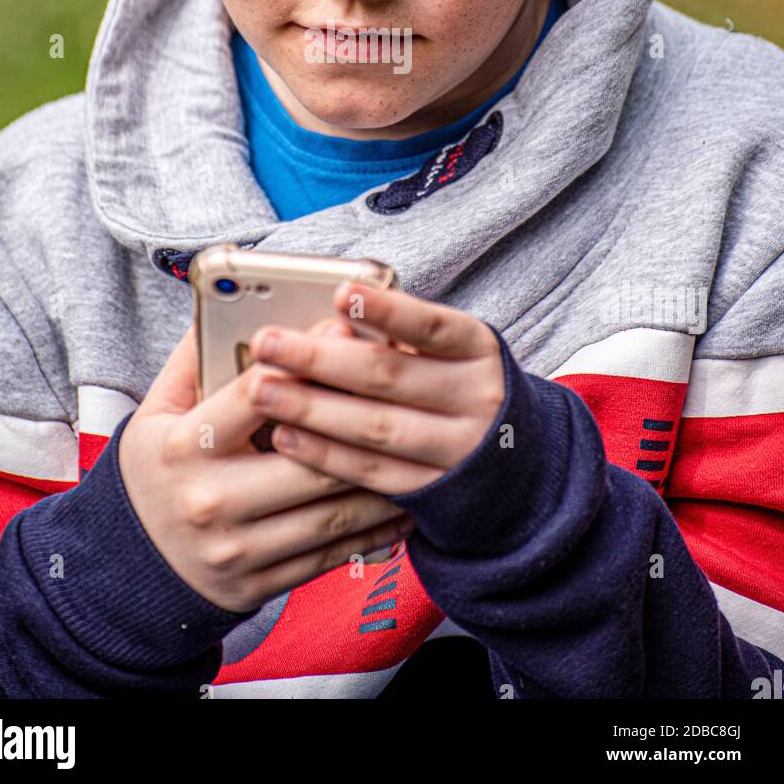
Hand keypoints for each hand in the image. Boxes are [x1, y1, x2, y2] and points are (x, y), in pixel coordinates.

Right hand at [118, 315, 414, 613]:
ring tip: (419, 444)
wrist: (134, 566)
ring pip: (331, 510)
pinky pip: (331, 554)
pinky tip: (406, 502)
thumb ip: (195, 357)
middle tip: (404, 388)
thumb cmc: (158, 471)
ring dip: (384, 478)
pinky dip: (376, 529)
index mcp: (183, 446)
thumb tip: (231, 299)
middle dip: (360, 420)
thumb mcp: (159, 410)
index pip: (251, 396)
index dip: (303, 360)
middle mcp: (210, 499)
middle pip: (307, 457)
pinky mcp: (261, 583)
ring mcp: (238, 548)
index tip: (343, 329)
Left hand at [245, 282, 505, 493]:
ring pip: (375, 427)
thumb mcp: (454, 350)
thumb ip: (403, 336)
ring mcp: (457, 450)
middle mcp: (474, 398)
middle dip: (319, 358)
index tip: (340, 293)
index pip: (431, 325)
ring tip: (264, 390)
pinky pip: (373, 473)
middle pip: (389, 376)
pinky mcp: (434, 491)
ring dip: (312, 408)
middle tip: (265, 343)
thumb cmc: (462, 385)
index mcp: (477, 349)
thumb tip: (328, 322)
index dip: (386, 311)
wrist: (520, 461)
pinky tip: (287, 437)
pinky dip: (326, 455)